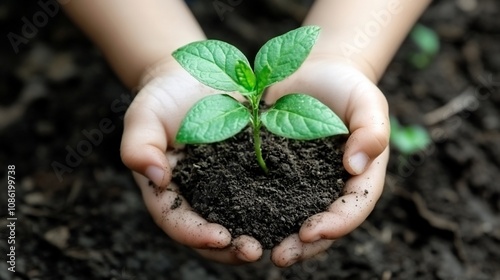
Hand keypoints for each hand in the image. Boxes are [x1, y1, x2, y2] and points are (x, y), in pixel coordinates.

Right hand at [120, 59, 262, 263]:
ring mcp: (225, 187)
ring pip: (240, 222)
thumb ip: (140, 145)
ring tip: (280, 242)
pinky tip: (297, 211)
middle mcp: (198, 196)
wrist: (193, 77)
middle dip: (230, 250)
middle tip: (254, 252)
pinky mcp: (249, 172)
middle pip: (210, 234)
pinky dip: (277, 208)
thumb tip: (156, 177)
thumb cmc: (163, 96)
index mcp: (168, 191)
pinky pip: (263, 195)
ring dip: (258, 235)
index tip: (220, 238)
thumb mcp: (144, 114)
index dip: (196, 234)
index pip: (177, 221)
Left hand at [264, 54, 389, 266]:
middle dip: (303, 245)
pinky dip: (255, 211)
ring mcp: (305, 184)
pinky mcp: (278, 174)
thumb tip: (356, 166)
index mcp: (362, 178)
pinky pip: (268, 196)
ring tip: (255, 249)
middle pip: (323, 225)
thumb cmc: (348, 87)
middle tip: (280, 257)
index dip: (336, 224)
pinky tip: (235, 220)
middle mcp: (332, 187)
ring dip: (277, 237)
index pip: (354, 207)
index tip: (312, 231)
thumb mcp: (367, 102)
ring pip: (294, 218)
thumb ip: (371, 132)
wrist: (317, 74)